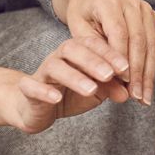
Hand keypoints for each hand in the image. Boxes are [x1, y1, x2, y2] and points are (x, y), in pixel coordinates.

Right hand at [3, 36, 133, 133]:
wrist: (36, 109)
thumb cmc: (69, 94)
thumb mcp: (96, 91)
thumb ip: (111, 88)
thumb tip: (127, 93)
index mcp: (77, 52)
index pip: (93, 45)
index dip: (110, 55)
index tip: (126, 68)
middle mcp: (58, 57)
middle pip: (73, 49)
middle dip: (93, 61)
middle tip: (110, 75)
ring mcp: (42, 72)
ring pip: (54, 67)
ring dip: (74, 77)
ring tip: (91, 89)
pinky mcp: (28, 89)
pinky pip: (32, 86)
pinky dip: (44, 91)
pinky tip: (57, 98)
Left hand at [51, 0, 154, 104]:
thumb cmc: (85, 11)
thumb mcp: (78, 27)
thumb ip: (93, 50)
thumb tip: (110, 79)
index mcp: (109, 2)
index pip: (119, 33)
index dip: (122, 59)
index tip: (122, 82)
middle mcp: (132, 3)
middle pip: (140, 41)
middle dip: (139, 72)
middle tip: (136, 97)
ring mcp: (147, 10)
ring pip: (154, 45)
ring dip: (152, 74)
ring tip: (146, 97)